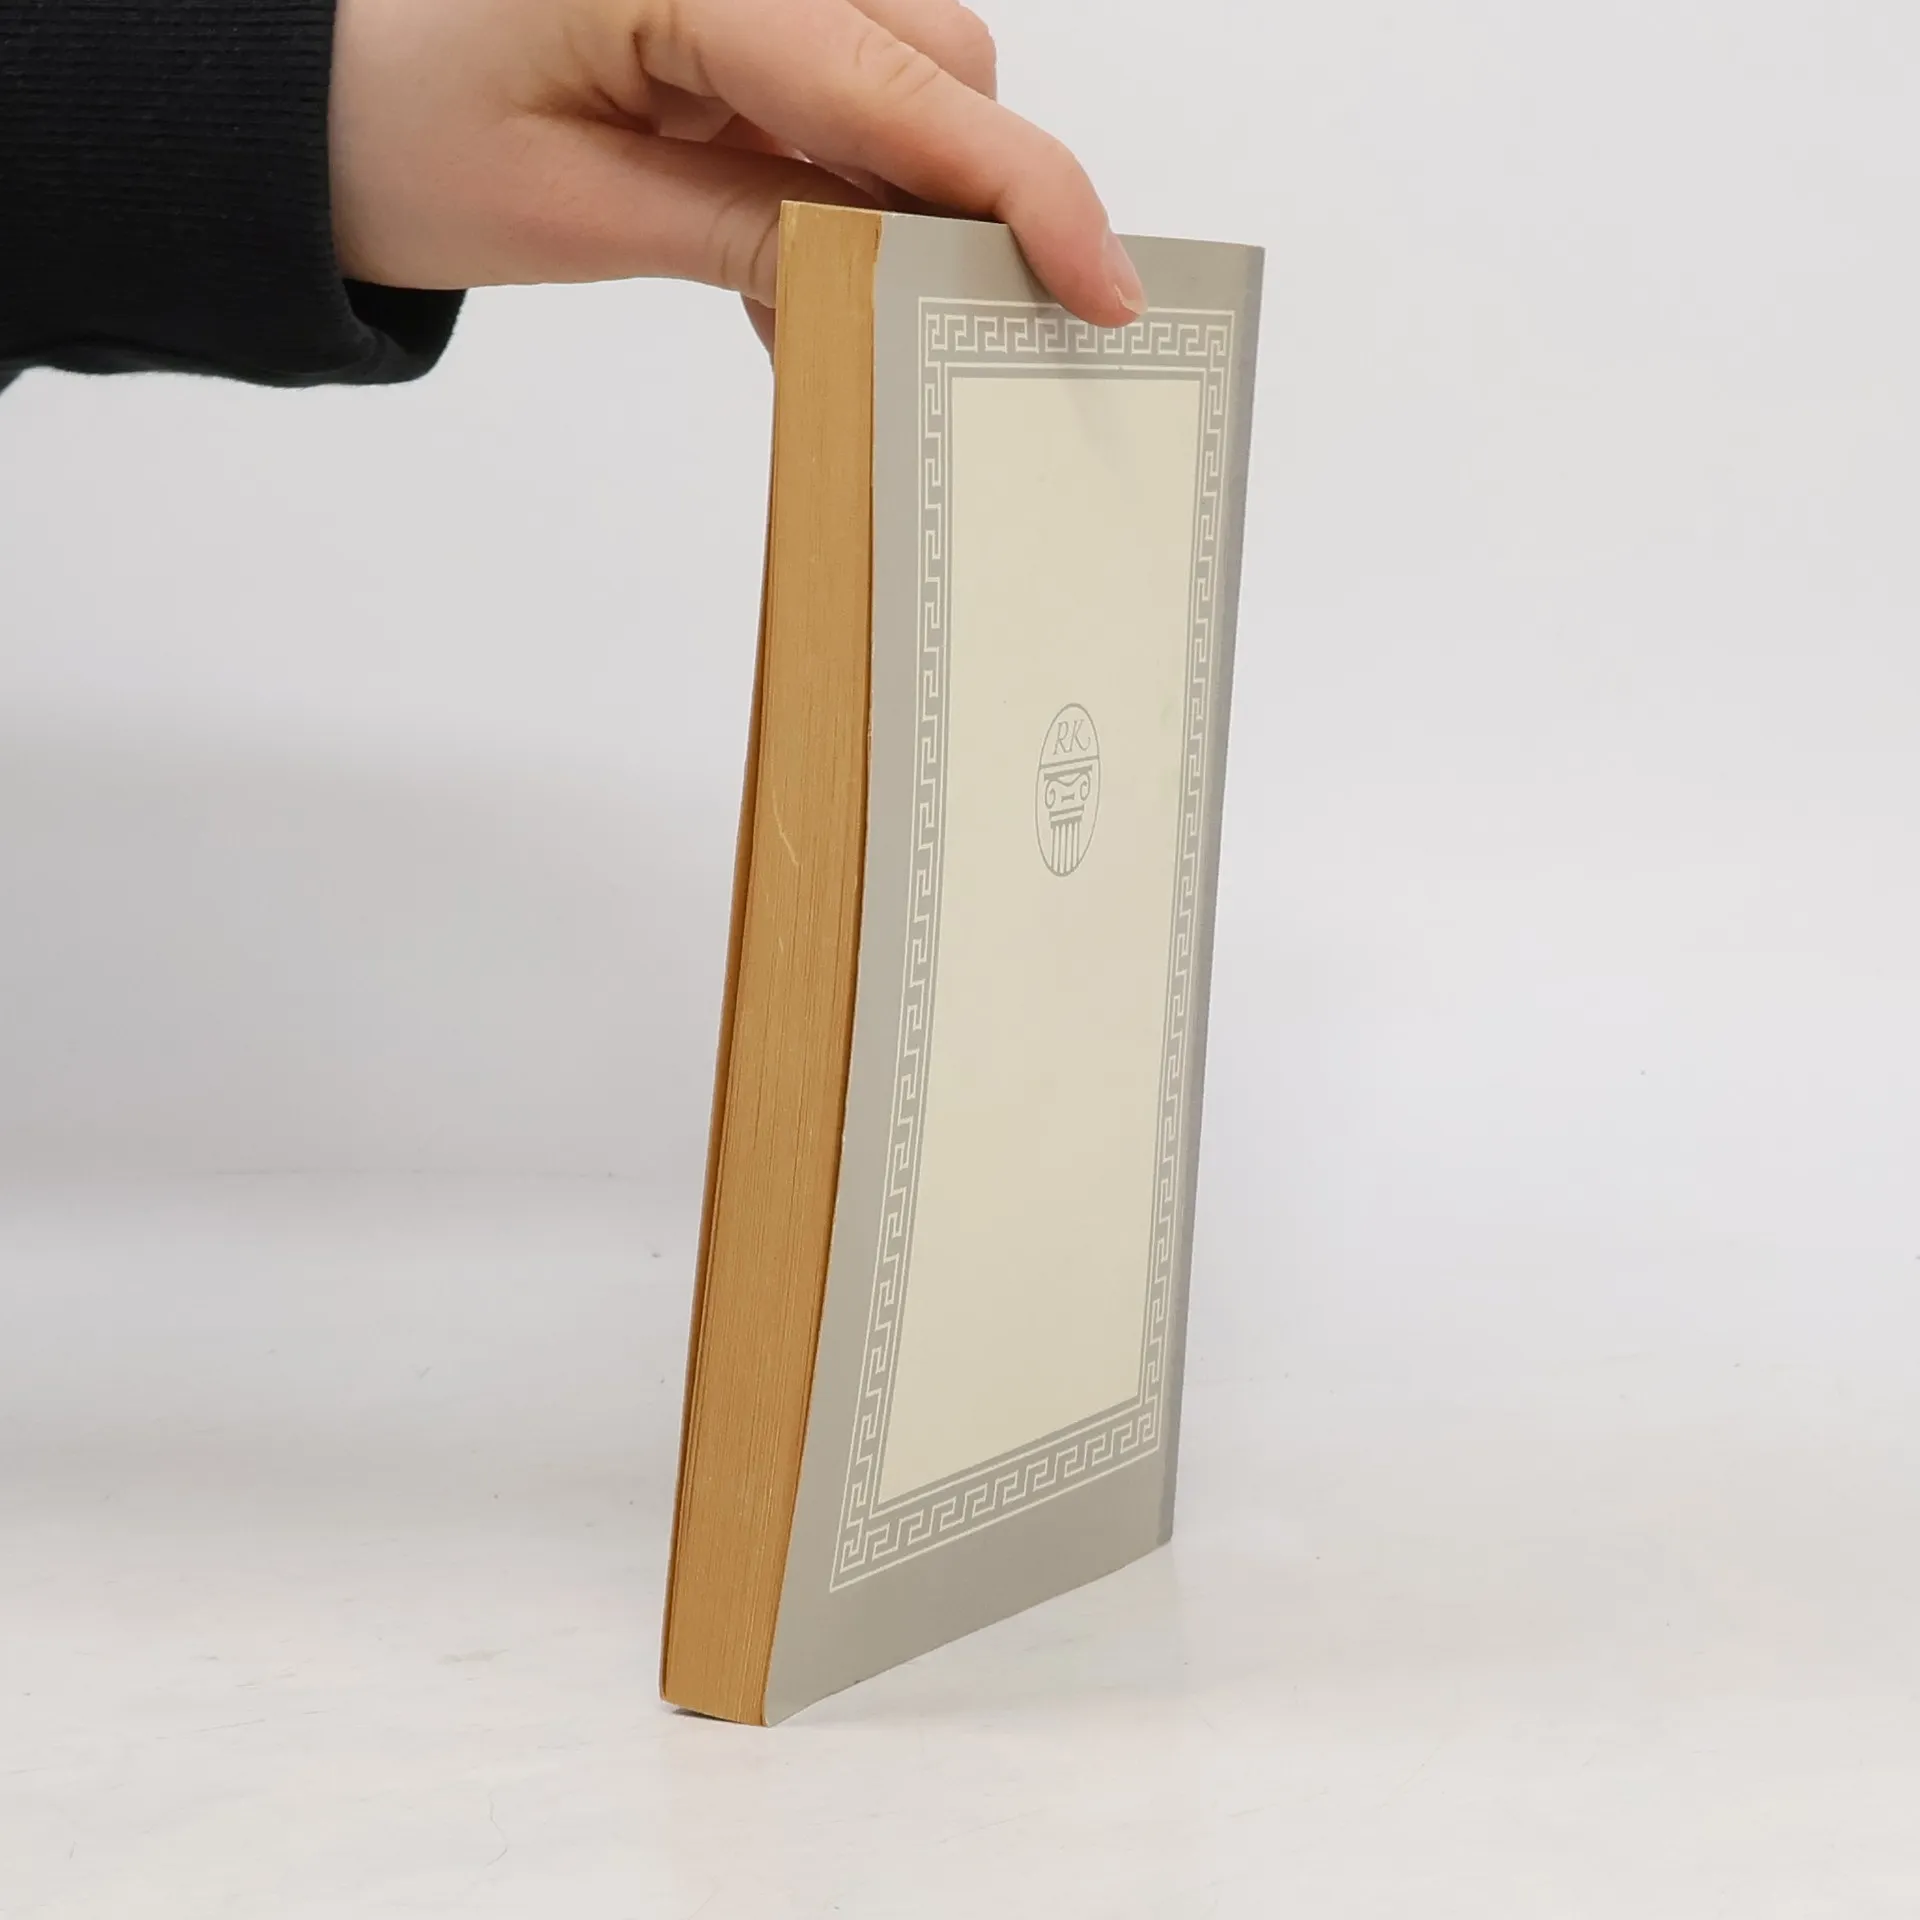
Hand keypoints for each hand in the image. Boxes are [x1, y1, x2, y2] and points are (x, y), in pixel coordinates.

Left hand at [327, 0, 1145, 346]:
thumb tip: (895, 276)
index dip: (1022, 190)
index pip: (903, 85)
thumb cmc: (386, 126)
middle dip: (965, 198)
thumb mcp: (572, 210)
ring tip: (822, 316)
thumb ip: (751, 231)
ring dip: (899, 205)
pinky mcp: (725, 24)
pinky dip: (841, 197)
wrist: (295, 97)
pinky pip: (838, 103)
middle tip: (938, 329)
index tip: (1104, 286)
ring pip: (905, 84)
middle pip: (939, 65)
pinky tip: (790, 278)